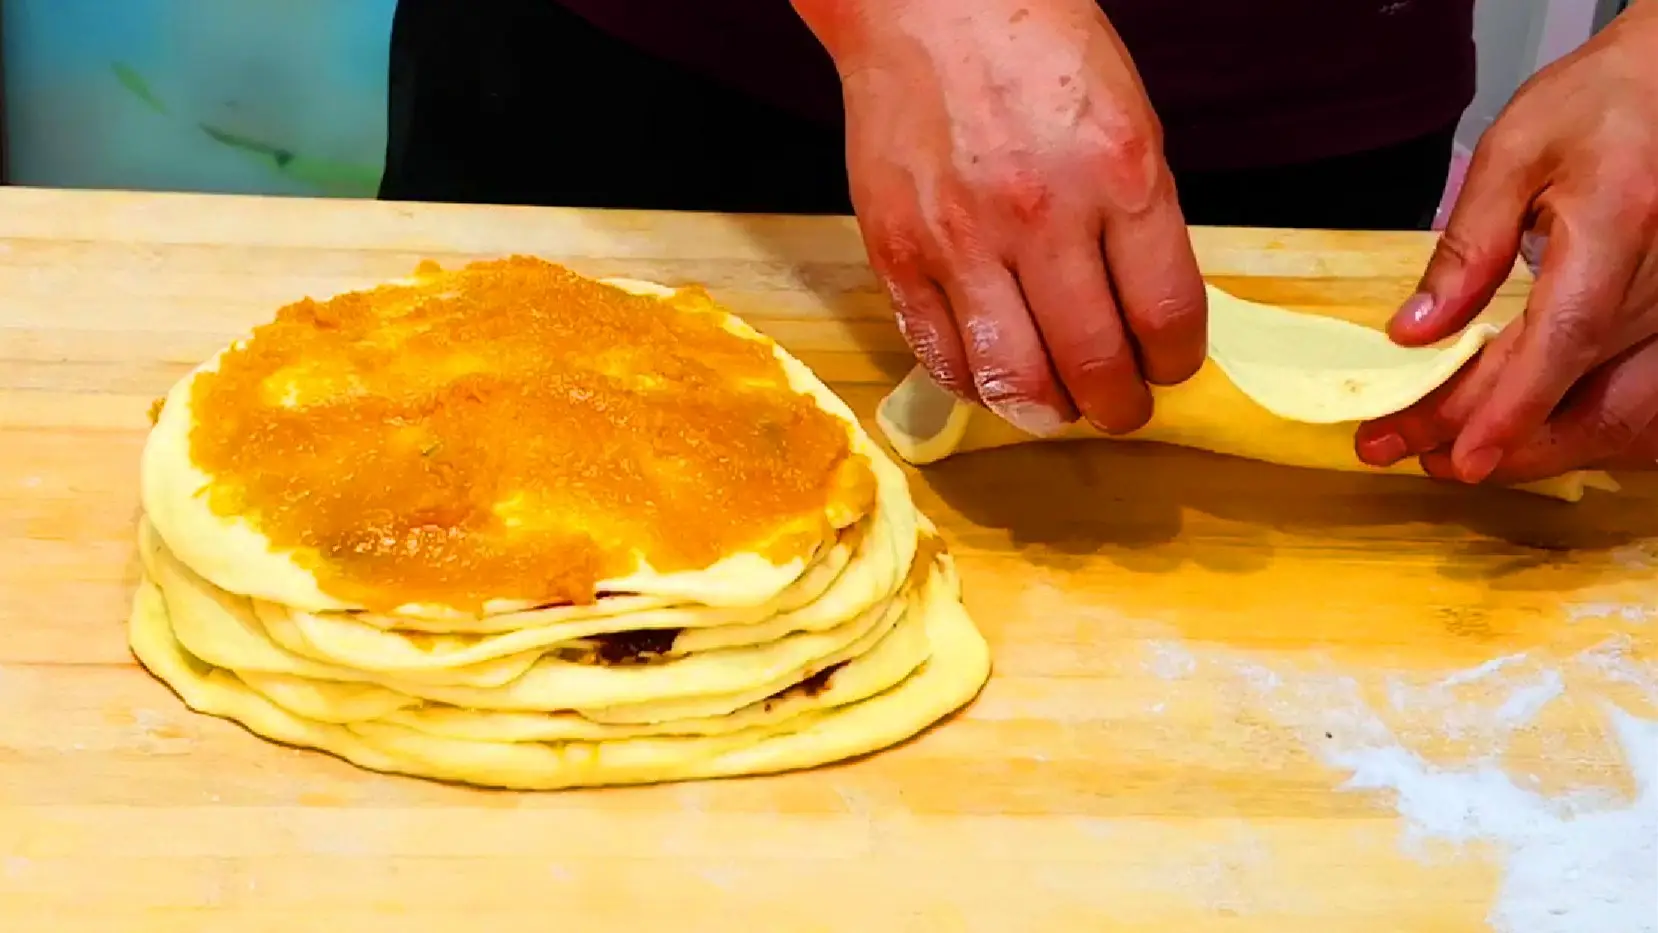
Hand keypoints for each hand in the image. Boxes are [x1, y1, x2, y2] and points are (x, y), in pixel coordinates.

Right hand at [794, 0, 1206, 435]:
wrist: (927, 5)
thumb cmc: (1035, 51)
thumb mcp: (1127, 118)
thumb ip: (1139, 219)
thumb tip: (1145, 318)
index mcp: (1120, 172)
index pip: (1165, 315)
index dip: (1175, 365)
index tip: (1168, 370)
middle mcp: (1043, 213)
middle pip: (1092, 363)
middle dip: (1117, 407)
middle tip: (1119, 409)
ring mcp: (962, 239)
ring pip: (1012, 379)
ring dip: (1046, 413)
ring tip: (1057, 407)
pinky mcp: (898, 252)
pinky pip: (938, 355)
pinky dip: (974, 384)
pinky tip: (993, 376)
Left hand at [1356, 2, 1657, 484]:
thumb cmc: (1602, 102)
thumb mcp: (1516, 149)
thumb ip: (1469, 243)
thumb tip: (1415, 332)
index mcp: (1623, 224)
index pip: (1566, 336)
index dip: (1510, 406)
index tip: (1457, 458)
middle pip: (1578, 387)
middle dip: (1486, 432)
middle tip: (1398, 445)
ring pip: (1613, 407)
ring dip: (1530, 442)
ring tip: (1442, 448)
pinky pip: (1633, 396)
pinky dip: (1570, 422)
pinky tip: (1510, 426)